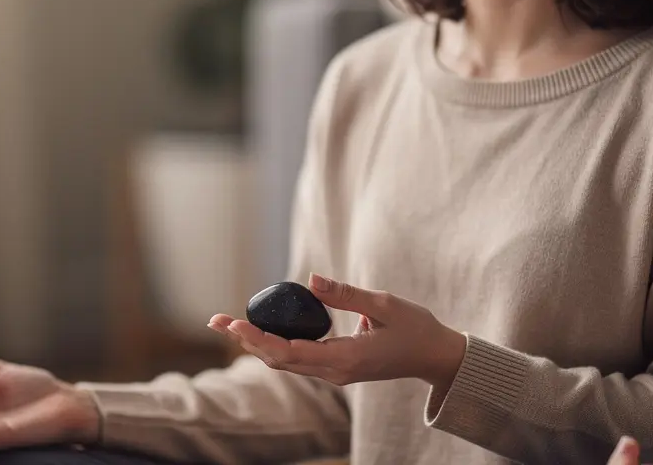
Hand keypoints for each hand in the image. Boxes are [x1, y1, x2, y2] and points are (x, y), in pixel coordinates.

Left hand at [208, 274, 466, 388]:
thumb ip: (345, 294)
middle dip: (247, 340)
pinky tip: (261, 332)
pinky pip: (298, 360)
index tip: (234, 324)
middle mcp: (335, 372)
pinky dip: (275, 346)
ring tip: (229, 326)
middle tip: (216, 321)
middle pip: (279, 360)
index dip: (258, 338)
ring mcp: (336, 374)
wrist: (435, 357)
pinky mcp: (338, 369)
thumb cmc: (415, 328)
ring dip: (256, 344)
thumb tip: (310, 278)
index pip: (290, 351)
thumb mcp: (384, 304)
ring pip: (285, 363)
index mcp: (346, 358)